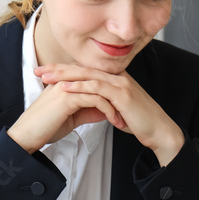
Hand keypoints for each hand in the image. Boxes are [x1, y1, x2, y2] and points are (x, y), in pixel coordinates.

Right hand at [7, 74, 126, 154]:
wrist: (27, 135)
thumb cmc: (45, 127)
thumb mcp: (71, 117)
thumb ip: (87, 109)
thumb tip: (104, 110)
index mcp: (67, 81)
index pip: (95, 79)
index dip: (110, 92)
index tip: (123, 108)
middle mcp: (67, 79)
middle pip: (100, 81)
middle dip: (117, 97)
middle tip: (130, 111)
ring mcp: (67, 86)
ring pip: (101, 89)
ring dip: (116, 105)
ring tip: (124, 121)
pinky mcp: (68, 97)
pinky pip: (96, 99)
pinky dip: (109, 111)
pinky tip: (114, 121)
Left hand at [33, 64, 185, 165]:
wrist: (159, 130)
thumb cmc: (139, 122)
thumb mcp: (117, 109)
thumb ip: (103, 103)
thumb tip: (89, 105)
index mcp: (114, 78)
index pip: (85, 70)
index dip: (64, 70)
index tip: (46, 72)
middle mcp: (117, 76)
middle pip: (82, 68)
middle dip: (59, 69)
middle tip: (39, 70)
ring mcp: (120, 83)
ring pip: (87, 75)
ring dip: (64, 76)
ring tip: (46, 77)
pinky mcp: (122, 94)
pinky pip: (97, 88)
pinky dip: (80, 87)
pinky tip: (65, 88)